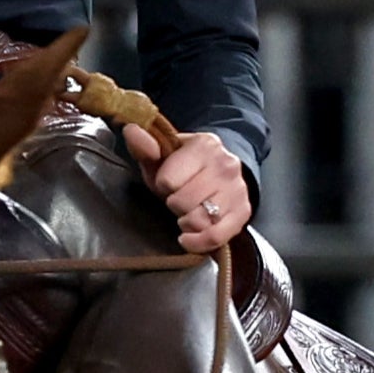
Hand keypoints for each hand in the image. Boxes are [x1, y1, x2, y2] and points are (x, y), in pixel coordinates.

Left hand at [125, 118, 255, 255]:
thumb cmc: (186, 168)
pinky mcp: (243, 212)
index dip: (163, 186)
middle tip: (180, 198)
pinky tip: (189, 237)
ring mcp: (237, 189)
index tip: (170, 182)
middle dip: (175, 204)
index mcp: (204, 145)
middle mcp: (226, 165)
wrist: (221, 172)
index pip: (168, 181)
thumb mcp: (162, 156)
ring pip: (198, 220)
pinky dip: (198, 242)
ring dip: (186, 222)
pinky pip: (215, 236)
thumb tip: (130, 130)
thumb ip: (144, 146)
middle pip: (182, 202)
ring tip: (189, 212)